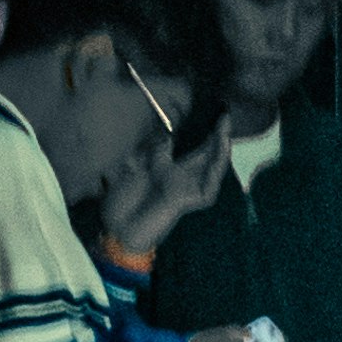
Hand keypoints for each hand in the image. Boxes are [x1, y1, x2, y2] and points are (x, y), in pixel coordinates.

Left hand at [96, 124, 229, 261]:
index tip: (208, 114)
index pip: (192, 148)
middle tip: (225, 117)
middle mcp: (182, 179)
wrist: (117, 228)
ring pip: (213, 169)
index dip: (202, 132)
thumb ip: (155, 151)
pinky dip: (215, 172)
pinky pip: (209, 187)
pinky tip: (219, 157)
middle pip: (206, 155)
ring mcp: (187, 191)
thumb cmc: (123, 200)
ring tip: (225, 132)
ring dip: (220, 150)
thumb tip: (169, 132)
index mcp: (169, 170)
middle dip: (217, 137)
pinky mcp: (190, 203)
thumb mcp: (137, 166)